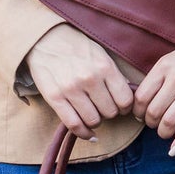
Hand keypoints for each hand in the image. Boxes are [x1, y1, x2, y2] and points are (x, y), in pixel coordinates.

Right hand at [24, 24, 134, 140]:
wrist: (45, 40)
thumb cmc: (76, 48)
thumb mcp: (101, 54)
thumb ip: (115, 75)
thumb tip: (129, 96)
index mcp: (104, 66)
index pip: (125, 100)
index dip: (126, 107)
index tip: (121, 106)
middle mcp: (89, 79)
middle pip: (110, 112)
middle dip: (109, 112)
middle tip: (103, 107)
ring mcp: (71, 89)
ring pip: (93, 120)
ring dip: (96, 121)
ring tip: (93, 114)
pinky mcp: (54, 98)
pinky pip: (73, 124)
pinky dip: (84, 133)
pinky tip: (88, 133)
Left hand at [133, 37, 174, 153]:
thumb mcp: (172, 59)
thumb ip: (158, 78)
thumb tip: (141, 101)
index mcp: (164, 66)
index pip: (141, 97)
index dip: (138, 112)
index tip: (140, 116)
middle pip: (153, 111)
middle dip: (150, 123)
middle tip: (153, 124)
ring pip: (169, 121)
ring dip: (163, 132)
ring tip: (164, 132)